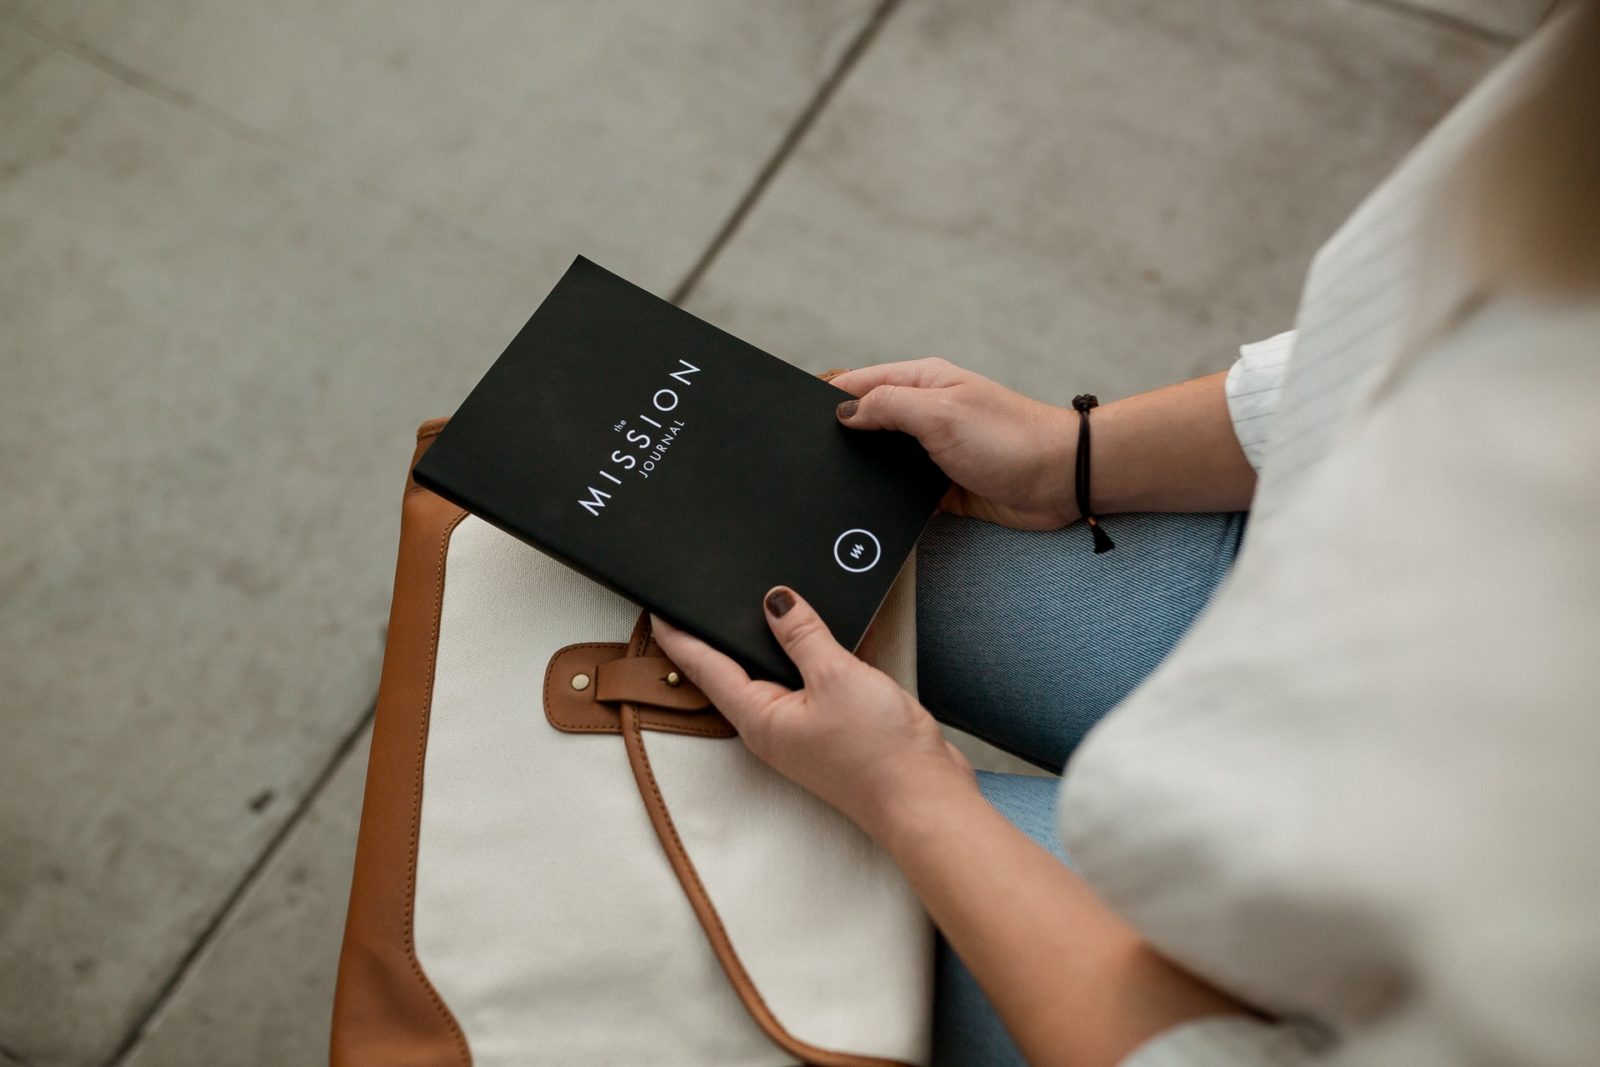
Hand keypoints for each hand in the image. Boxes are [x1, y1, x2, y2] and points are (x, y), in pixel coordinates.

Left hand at [649, 586, 975, 841]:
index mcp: (758, 717)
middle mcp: (773, 725)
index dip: (679, 634)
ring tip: (766, 604)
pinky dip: (818, 653)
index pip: (705, 667)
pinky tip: (832, 628)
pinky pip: (814, 679)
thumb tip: (775, 600)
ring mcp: (803, 728)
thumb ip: (803, 634)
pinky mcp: (832, 726)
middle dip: (721, 633)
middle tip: (702, 596)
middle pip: (736, 669)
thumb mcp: (836, 676)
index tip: (656, 608)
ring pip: (778, 672)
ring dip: (776, 640)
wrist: (925, 798)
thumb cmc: (877, 753)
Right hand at [830, 358, 1079, 530]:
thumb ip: (887, 406)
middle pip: (866, 422)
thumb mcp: (940, 413)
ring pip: (881, 460)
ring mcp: (931, 450)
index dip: (827, 398)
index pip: (858, 383)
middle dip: (840, 438)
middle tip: (809, 459)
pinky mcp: (940, 485)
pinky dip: (886, 500)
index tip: (796, 420)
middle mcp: (924, 413)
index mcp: (921, 383)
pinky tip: (869, 511)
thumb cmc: (1010, 439)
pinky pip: (901, 492)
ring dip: (864, 471)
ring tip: (834, 486)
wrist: (1061, 482)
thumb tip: (843, 412)